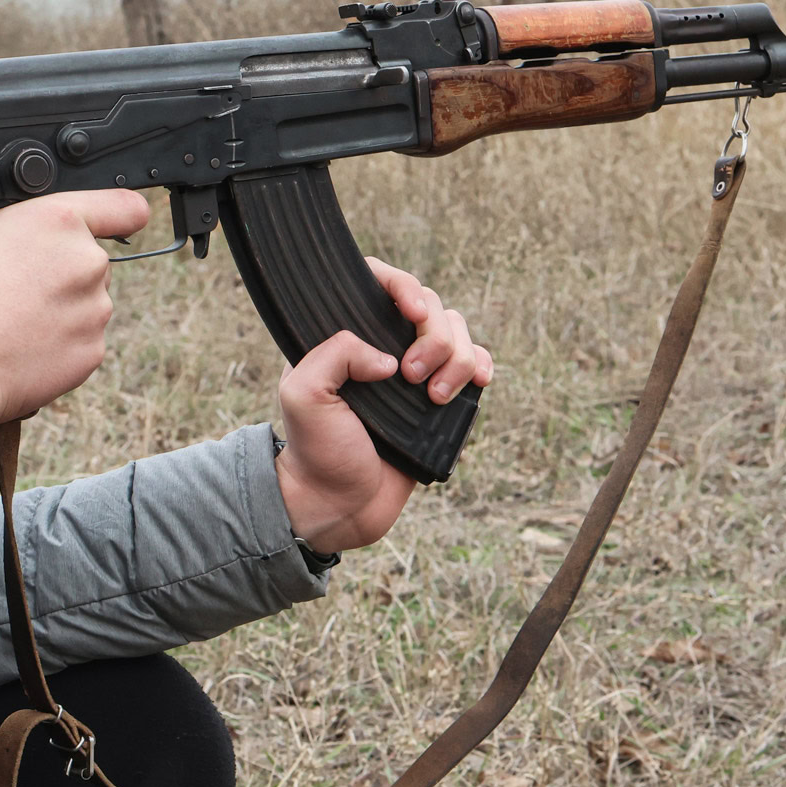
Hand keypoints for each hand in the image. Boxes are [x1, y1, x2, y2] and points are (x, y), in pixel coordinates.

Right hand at [0, 190, 151, 453]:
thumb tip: (3, 233)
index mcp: (57, 220)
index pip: (124, 206)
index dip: (119, 214)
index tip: (118, 221)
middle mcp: (87, 262)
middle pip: (90, 261)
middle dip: (62, 272)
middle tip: (19, 288)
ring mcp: (95, 310)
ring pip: (86, 303)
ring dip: (60, 309)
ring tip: (12, 323)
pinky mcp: (92, 352)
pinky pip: (81, 340)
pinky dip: (59, 344)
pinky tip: (20, 348)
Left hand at [274, 259, 493, 554]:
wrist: (340, 504)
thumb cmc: (316, 450)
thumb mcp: (303, 395)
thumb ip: (334, 355)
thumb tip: (387, 358)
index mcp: (344, 335)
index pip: (377, 282)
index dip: (402, 285)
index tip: (411, 311)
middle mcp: (381, 345)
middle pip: (429, 307)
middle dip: (433, 336)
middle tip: (413, 377)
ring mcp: (414, 371)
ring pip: (456, 333)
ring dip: (458, 358)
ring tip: (436, 397)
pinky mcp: (439, 398)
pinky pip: (474, 363)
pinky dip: (482, 366)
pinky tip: (478, 384)